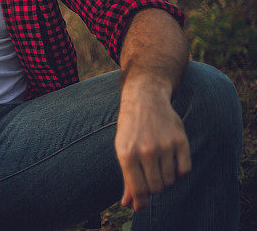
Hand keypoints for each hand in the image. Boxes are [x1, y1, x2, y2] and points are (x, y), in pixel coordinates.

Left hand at [115, 81, 190, 211]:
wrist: (144, 100)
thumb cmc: (130, 129)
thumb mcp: (122, 150)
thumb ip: (127, 178)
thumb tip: (128, 204)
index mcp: (127, 154)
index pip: (138, 189)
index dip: (141, 203)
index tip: (141, 207)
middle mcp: (146, 150)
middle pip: (156, 188)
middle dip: (153, 188)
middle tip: (149, 178)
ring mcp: (164, 145)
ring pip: (170, 181)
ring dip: (165, 179)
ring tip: (158, 166)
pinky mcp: (180, 141)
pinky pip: (184, 170)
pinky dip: (179, 172)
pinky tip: (171, 162)